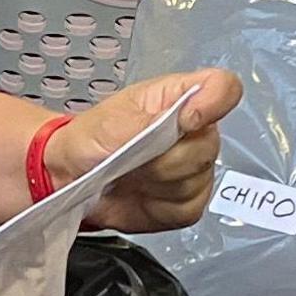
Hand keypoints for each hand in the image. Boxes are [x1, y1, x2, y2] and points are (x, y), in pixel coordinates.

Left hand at [64, 68, 242, 231]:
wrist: (72, 178)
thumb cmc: (91, 139)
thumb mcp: (113, 122)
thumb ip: (155, 117)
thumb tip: (194, 112)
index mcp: (179, 97)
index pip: (223, 89)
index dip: (213, 104)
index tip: (184, 122)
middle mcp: (196, 130)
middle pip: (208, 145)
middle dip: (167, 158)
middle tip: (134, 157)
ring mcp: (197, 167)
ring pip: (198, 179)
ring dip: (160, 183)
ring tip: (134, 174)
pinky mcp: (191, 200)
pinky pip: (191, 207)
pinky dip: (163, 206)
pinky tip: (143, 194)